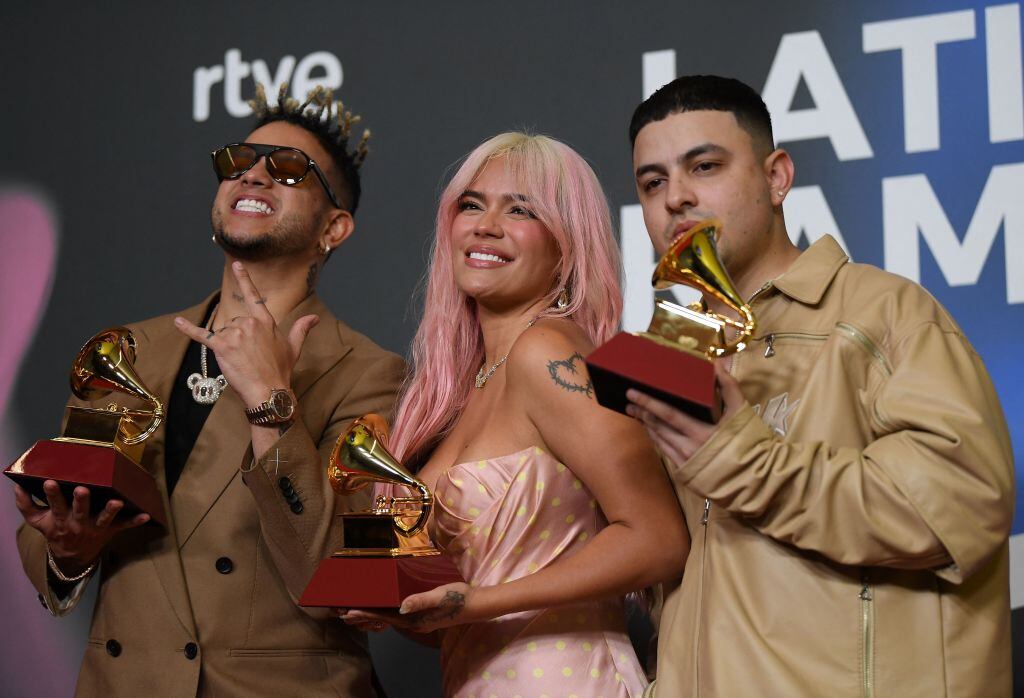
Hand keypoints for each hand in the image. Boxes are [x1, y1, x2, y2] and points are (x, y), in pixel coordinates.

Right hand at [14, 481, 148, 570]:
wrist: (71, 556)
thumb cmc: (55, 531)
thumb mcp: (37, 521)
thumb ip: (26, 505)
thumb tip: (16, 486)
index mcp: (61, 518)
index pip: (55, 505)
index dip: (52, 494)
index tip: (50, 482)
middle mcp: (79, 523)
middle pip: (80, 511)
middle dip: (81, 501)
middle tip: (82, 489)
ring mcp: (96, 527)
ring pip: (104, 519)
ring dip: (111, 511)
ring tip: (117, 502)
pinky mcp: (110, 530)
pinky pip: (124, 526)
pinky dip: (135, 521)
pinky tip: (147, 515)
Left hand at [174, 261, 318, 408]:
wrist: (269, 390)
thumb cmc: (281, 370)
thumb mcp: (293, 347)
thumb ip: (301, 328)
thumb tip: (315, 318)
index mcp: (265, 321)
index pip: (253, 296)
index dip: (244, 279)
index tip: (236, 265)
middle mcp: (249, 323)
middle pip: (235, 322)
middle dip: (238, 338)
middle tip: (248, 357)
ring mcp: (235, 334)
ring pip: (224, 333)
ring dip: (228, 346)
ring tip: (240, 362)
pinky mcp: (222, 347)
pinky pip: (202, 335)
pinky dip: (188, 329)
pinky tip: (177, 322)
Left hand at [339, 582, 472, 633]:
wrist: (476, 605)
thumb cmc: (458, 598)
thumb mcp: (440, 596)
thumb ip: (420, 601)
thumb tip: (401, 607)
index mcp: (416, 620)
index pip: (385, 618)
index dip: (367, 614)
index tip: (350, 612)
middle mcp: (414, 624)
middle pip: (384, 621)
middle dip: (365, 617)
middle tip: (344, 613)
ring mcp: (418, 622)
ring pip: (390, 619)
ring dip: (373, 616)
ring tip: (356, 614)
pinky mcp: (423, 617)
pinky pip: (398, 617)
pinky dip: (385, 613)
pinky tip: (382, 610)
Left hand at [626, 360, 745, 463]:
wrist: (756, 478)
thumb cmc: (750, 442)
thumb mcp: (742, 412)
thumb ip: (728, 387)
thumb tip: (716, 365)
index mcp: (702, 432)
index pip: (668, 415)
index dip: (649, 403)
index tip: (633, 393)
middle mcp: (689, 448)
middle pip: (659, 427)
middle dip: (642, 413)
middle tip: (629, 401)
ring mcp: (686, 462)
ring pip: (660, 440)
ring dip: (647, 425)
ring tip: (636, 413)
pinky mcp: (686, 472)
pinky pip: (665, 452)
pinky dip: (656, 439)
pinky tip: (652, 431)